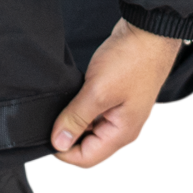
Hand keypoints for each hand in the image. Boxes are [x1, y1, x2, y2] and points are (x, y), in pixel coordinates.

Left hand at [48, 18, 182, 169]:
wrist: (148, 33)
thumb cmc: (131, 60)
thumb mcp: (97, 91)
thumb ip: (76, 119)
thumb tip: (58, 144)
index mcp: (122, 133)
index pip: (87, 159)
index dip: (62, 152)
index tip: (43, 138)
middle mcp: (124, 129)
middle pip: (89, 148)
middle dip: (68, 139)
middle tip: (49, 120)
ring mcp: (122, 115)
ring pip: (91, 131)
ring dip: (75, 123)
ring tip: (61, 107)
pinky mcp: (117, 100)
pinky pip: (95, 115)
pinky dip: (82, 111)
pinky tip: (73, 98)